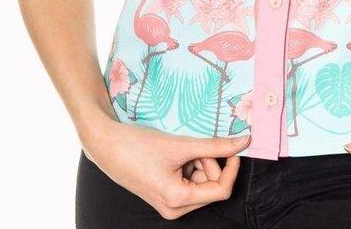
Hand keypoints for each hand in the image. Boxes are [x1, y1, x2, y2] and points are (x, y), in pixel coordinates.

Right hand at [81, 117, 249, 218]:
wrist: (108, 146)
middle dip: (208, 162)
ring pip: (201, 181)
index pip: (221, 190)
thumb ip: (215, 145)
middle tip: (193, 146)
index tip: (234, 146)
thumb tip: (243, 142)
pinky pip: (189, 180)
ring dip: (198, 162)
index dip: (231, 167)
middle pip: (211, 186)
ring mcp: (169, 203)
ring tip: (179, 149)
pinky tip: (173, 154)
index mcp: (178, 200)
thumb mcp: (181, 145)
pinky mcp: (165, 194)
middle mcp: (175, 208)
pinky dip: (189, 164)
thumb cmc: (139, 146)